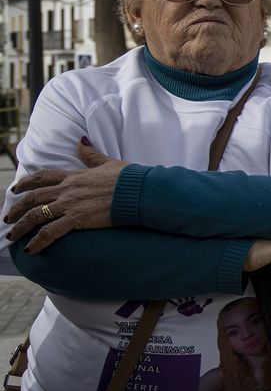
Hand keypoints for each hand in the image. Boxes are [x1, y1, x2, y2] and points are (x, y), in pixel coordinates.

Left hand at [5, 138, 126, 250]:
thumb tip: (81, 141)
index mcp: (73, 175)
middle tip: (8, 218)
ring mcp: (69, 204)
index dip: (26, 183)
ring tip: (12, 236)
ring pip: (35, 215)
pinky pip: (50, 232)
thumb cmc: (127, 178)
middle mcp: (66, 190)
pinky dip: (38, 241)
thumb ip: (91, 155)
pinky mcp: (76, 219)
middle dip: (16, 209)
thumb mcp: (107, 162)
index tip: (15, 189)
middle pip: (33, 198)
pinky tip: (31, 249)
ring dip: (20, 226)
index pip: (42, 177)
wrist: (137, 191)